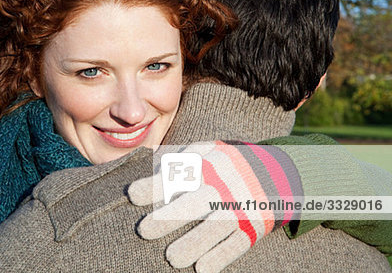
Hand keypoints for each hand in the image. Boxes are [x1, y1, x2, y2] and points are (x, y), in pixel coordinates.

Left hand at [128, 141, 300, 272]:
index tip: (132, 194)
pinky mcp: (254, 228)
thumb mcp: (210, 150)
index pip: (179, 175)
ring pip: (216, 228)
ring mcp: (241, 208)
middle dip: (170, 216)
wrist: (280, 173)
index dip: (155, 185)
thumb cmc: (229, 164)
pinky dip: (220, 257)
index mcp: (210, 165)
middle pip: (196, 202)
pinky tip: (201, 269)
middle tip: (144, 230)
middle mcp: (225, 186)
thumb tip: (152, 162)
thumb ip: (182, 157)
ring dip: (194, 244)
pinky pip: (237, 244)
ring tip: (171, 258)